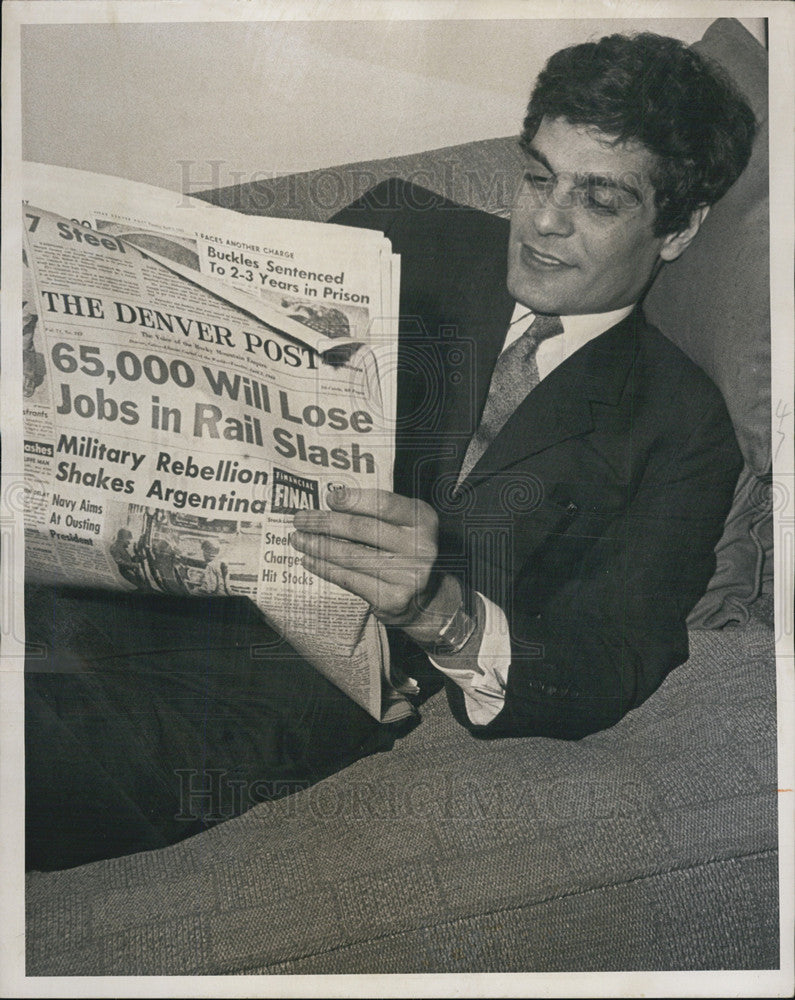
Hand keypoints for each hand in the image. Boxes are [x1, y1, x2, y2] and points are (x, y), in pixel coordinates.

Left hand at [291, 487, 459, 637]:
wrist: (428, 599)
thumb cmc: (407, 553)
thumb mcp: (405, 526)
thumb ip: (378, 513)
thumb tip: (332, 501)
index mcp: (423, 520)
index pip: (385, 504)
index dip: (354, 499)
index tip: (329, 497)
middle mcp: (420, 547)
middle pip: (362, 529)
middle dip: (326, 523)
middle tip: (301, 519)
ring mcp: (408, 575)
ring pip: (352, 556)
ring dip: (318, 546)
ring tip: (298, 539)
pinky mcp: (393, 599)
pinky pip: (350, 580)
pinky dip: (325, 569)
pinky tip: (309, 561)